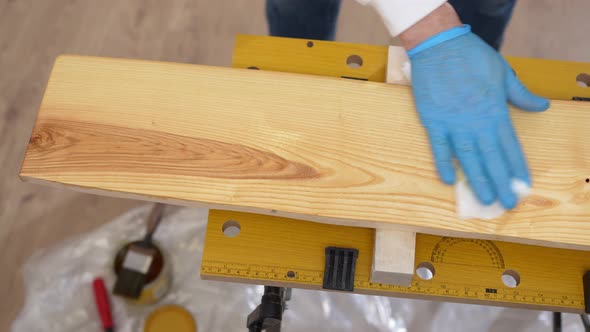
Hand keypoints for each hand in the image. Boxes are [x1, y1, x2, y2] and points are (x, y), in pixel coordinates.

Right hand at [407, 25, 549, 208]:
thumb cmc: (472, 57)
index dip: (516, 167)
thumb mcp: (503, 73)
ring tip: (484, 198)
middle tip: (506, 203)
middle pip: (491, 158)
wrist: (439, 47)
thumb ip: (521, 94)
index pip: (509, 145)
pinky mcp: (433, 121)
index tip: (522, 185)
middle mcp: (476, 121)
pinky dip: (443, 164)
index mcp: (495, 110)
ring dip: (476, 179)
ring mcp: (453, 123)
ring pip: (467, 157)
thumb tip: (541, 106)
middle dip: (500, 182)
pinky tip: (447, 180)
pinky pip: (439, 147)